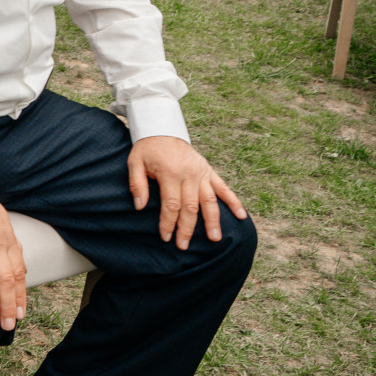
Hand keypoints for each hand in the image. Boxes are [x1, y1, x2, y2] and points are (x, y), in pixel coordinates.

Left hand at [127, 135, 247, 249]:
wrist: (163, 129)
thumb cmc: (147, 149)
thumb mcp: (134, 163)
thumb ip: (137, 185)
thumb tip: (139, 207)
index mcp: (170, 174)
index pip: (171, 205)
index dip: (168, 223)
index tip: (166, 237)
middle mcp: (189, 175)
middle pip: (191, 207)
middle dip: (187, 228)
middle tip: (184, 246)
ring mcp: (202, 173)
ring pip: (210, 201)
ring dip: (213, 221)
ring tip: (215, 238)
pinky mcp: (209, 171)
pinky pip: (224, 188)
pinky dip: (234, 202)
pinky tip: (241, 216)